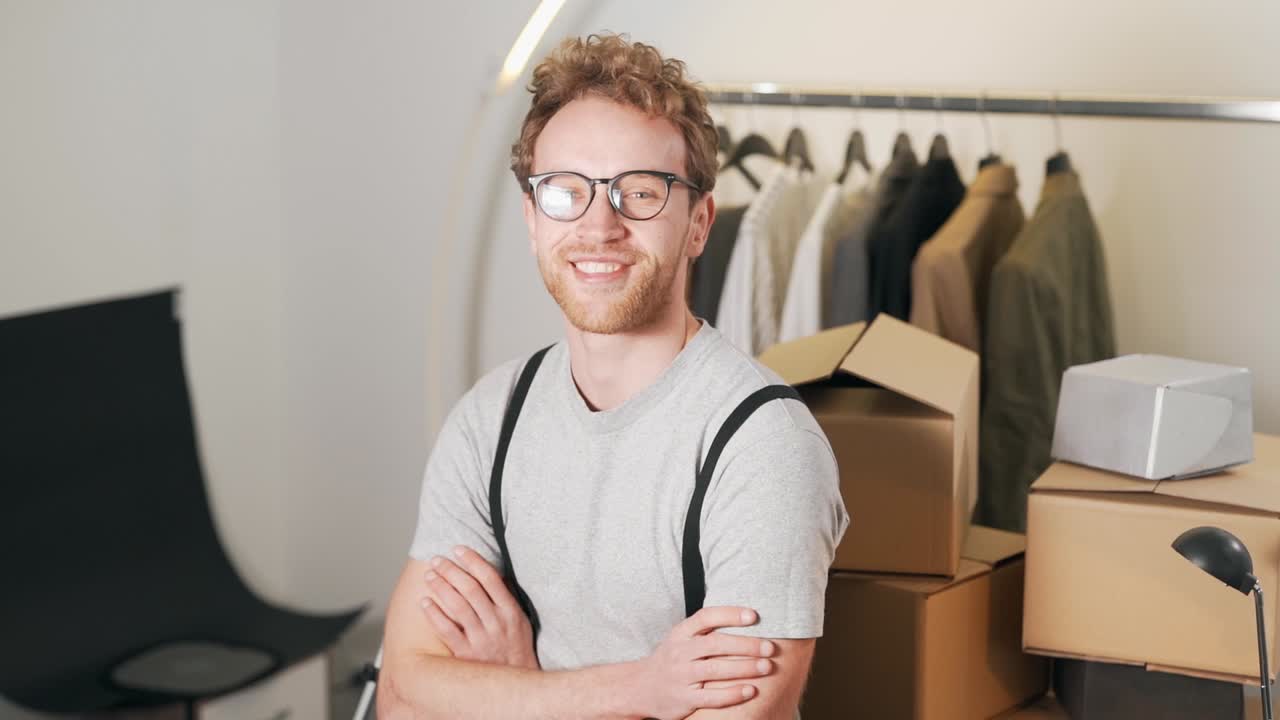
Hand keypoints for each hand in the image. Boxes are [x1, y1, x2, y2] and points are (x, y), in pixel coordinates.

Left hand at [420, 546, 538, 669]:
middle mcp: (496, 623)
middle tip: (437, 560)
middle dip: (451, 570)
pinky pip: (447, 631)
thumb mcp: (520, 620)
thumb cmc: (516, 648)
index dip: (472, 561)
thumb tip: (490, 574)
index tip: (458, 549)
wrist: (516, 683)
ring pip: (457, 606)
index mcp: (510, 611)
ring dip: (441, 587)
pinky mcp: (466, 654)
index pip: (490, 579)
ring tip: (429, 576)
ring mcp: (481, 639)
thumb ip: (506, 598)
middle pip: (470, 589)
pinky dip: (434, 615)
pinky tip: (425, 603)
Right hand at [627, 606, 775, 719]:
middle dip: (746, 645)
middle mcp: (680, 652)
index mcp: (681, 633)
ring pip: (715, 670)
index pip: (706, 618)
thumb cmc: (671, 660)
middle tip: (770, 647)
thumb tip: (747, 617)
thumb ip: (705, 630)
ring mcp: (681, 676)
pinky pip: (711, 697)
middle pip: (715, 644)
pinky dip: (732, 694)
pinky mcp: (684, 699)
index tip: (754, 615)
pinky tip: (751, 690)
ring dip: (744, 668)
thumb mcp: (680, 638)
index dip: (730, 614)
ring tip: (767, 667)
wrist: (639, 688)